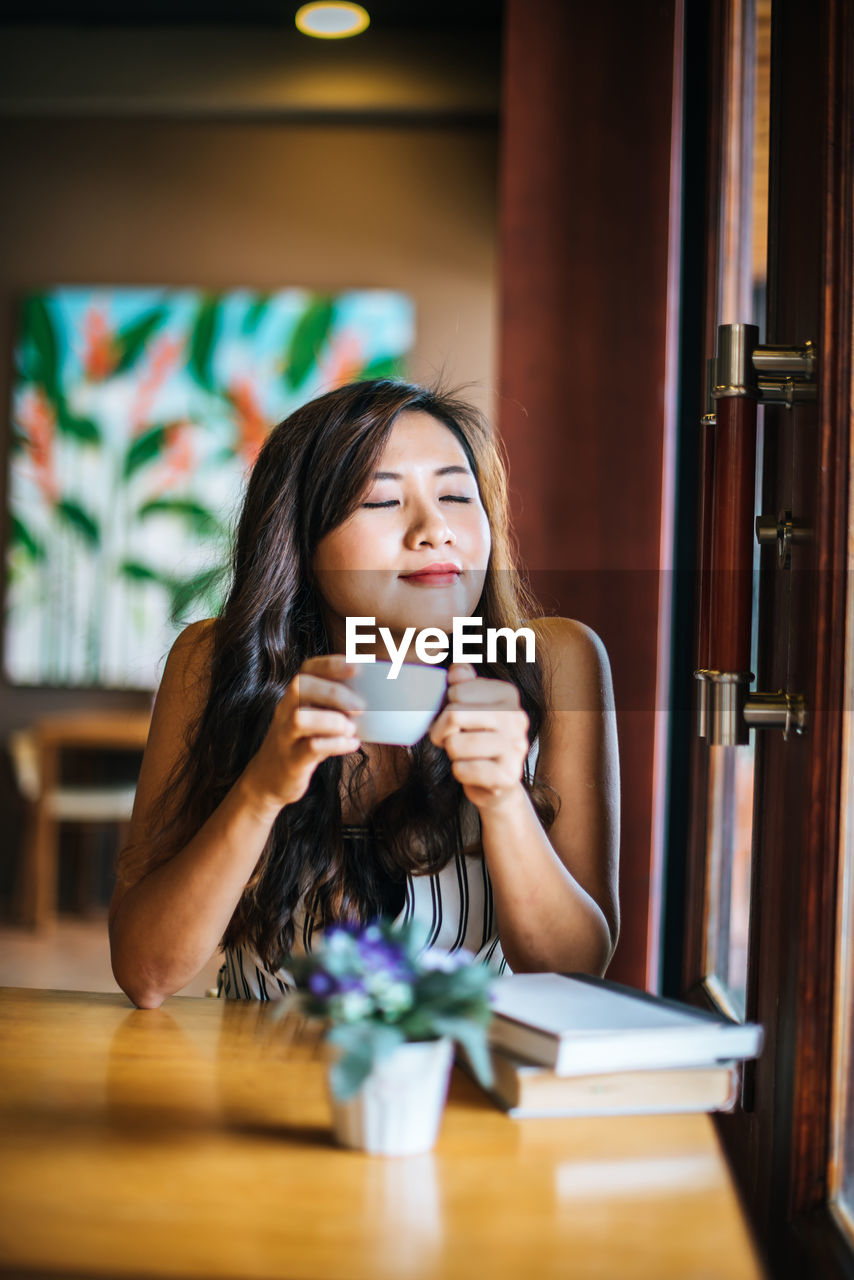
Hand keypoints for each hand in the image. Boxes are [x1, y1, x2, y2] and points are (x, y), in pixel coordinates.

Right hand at [242, 655, 363, 811]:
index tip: (356, 667)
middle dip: (333, 692)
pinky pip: (310, 748)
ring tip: (351, 729)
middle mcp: (285, 711)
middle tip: (360, 707)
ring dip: (332, 721)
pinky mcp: (291, 760)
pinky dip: (335, 744)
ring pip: (301, 718)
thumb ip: (336, 708)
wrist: (269, 778)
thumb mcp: (315, 721)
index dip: (330, 664)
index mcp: (294, 697)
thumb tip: (375, 699)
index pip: (307, 670)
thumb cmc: (302, 743)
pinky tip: (352, 744)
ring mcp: (286, 735)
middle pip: (301, 687)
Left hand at [428, 663, 529, 810]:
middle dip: (441, 731)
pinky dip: (459, 772)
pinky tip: (473, 771)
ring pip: (455, 744)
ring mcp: (516, 748)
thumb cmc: (478, 739)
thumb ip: (464, 684)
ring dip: (452, 753)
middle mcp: (517, 718)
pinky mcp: (507, 776)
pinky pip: (462, 770)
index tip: (455, 719)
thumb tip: (457, 669)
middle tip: (449, 739)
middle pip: (454, 715)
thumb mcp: (471, 707)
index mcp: (508, 695)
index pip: (456, 691)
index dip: (445, 707)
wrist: (497, 784)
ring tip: (466, 755)